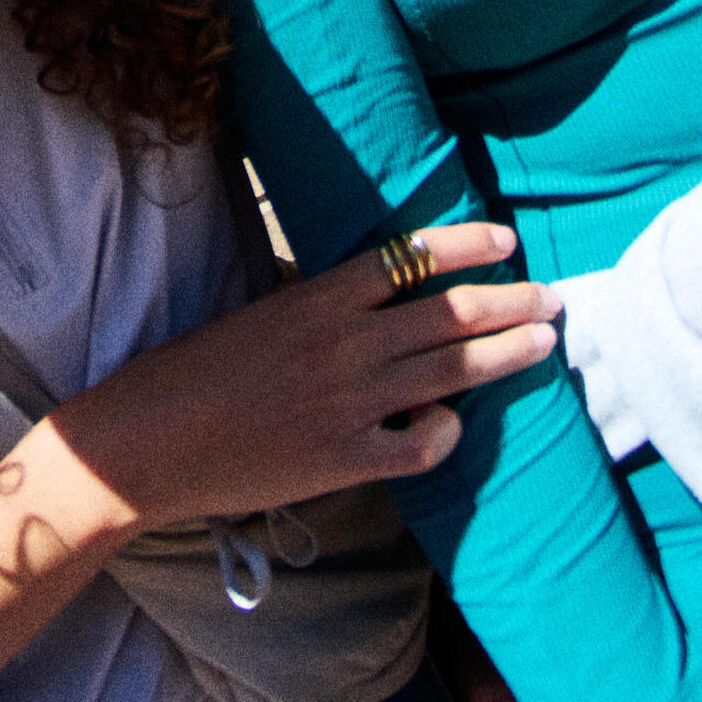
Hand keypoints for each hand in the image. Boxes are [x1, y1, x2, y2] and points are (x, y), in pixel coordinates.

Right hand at [50, 222, 558, 530]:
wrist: (147, 442)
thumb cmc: (190, 374)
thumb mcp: (257, 317)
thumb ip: (320, 310)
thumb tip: (375, 300)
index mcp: (316, 300)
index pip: (411, 260)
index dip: (466, 248)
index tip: (506, 242)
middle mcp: (342, 345)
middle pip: (448, 315)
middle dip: (510, 304)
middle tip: (554, 299)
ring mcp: (347, 404)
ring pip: (450, 372)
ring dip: (505, 354)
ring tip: (543, 343)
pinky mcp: (343, 460)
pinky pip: (419, 444)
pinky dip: (444, 432)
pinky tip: (450, 424)